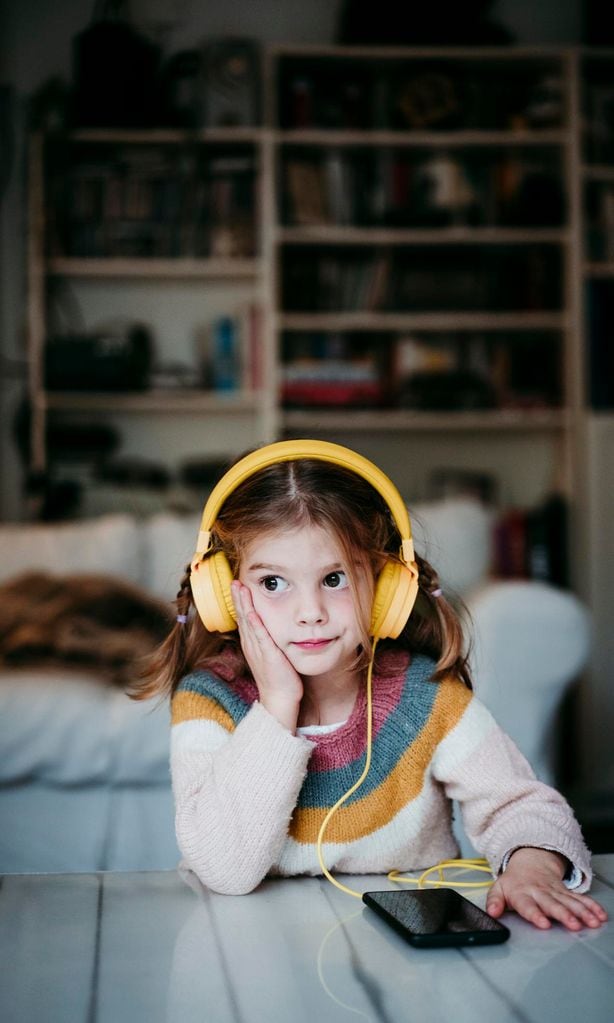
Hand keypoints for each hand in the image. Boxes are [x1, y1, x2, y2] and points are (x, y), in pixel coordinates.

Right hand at [231, 581, 302, 731]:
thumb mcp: (269, 655)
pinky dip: (255, 623)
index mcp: (251, 644)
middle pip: (242, 616)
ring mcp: (257, 649)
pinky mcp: (268, 655)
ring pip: (248, 622)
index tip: (238, 586)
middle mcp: (251, 645)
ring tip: (239, 587)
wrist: (279, 698)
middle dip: (238, 598)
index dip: (240, 602)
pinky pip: (260, 636)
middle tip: (234, 581)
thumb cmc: (278, 677)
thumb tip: (268, 629)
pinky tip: (251, 611)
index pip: (244, 618)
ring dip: (243, 604)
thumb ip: (267, 641)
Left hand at [486, 847, 607, 930]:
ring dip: (582, 912)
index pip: (528, 905)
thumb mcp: (499, 888)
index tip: (543, 923)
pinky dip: (591, 906)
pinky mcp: (566, 892)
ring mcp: (555, 892)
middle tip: (573, 924)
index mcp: (523, 893)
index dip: (535, 914)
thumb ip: (494, 901)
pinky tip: (600, 915)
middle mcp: (541, 893)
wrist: (530, 862)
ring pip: (570, 902)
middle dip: (564, 915)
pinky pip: (580, 899)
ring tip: (592, 922)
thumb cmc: (514, 882)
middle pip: (553, 904)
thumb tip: (491, 913)